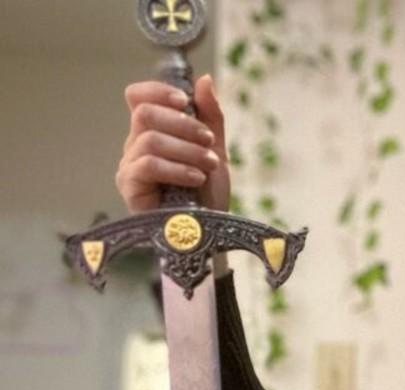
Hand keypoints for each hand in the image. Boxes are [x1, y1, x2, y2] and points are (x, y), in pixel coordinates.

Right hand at [117, 74, 230, 214]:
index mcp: (151, 132)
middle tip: (208, 142)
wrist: (209, 235)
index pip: (138, 97)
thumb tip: (204, 80)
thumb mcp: (214, 151)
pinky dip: (176, 168)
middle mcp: (135, 146)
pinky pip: (148, 165)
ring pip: (150, 138)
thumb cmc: (208, 197)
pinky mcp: (130, 187)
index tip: (184, 101)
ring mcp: (130, 166)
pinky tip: (196, 178)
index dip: (158, 92)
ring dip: (186, 149)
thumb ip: (210, 117)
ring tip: (207, 165)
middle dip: (182, 124)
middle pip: (144, 113)